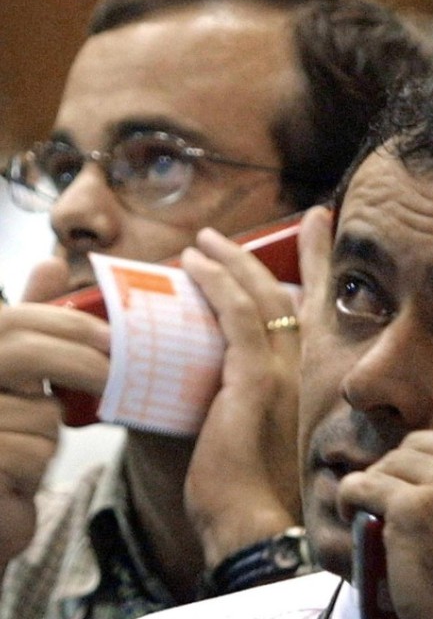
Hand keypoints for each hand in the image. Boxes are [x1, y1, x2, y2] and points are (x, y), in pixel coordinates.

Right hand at [0, 259, 109, 564]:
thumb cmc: (2, 441)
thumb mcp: (15, 376)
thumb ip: (29, 325)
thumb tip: (50, 262)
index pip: (15, 320)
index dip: (69, 324)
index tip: (113, 338)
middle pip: (20, 349)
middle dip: (78, 361)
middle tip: (114, 378)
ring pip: (35, 410)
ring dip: (48, 433)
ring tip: (26, 448)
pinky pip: (29, 450)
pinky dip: (35, 466)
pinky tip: (15, 478)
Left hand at [181, 226, 302, 566]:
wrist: (257, 525)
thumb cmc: (251, 490)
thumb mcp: (262, 436)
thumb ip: (251, 401)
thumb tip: (213, 384)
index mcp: (313, 380)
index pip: (317, 313)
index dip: (320, 269)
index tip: (318, 232)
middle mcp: (307, 368)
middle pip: (299, 293)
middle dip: (296, 251)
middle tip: (279, 225)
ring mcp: (283, 370)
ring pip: (262, 295)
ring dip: (231, 261)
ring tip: (205, 242)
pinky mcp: (254, 377)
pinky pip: (236, 313)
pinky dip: (215, 282)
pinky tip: (196, 265)